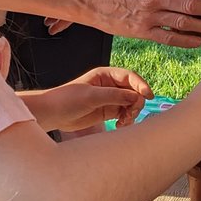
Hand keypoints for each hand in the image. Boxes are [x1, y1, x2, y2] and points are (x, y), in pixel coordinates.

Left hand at [23, 67, 152, 131]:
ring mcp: (110, 99)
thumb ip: (114, 95)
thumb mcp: (91, 96)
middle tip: (130, 114)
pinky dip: (126, 120)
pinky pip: (124, 114)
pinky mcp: (108, 112)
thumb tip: (135, 96)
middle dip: (136, 103)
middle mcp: (110, 86)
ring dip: (132, 113)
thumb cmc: (66, 99)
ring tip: (123, 122)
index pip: (130, 77)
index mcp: (105, 75)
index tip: (148, 96)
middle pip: (134, 91)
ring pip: (131, 104)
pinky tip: (120, 125)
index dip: (141, 85)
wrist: (52, 114)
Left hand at [41, 0, 91, 34]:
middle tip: (49, 27)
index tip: (52, 29)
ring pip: (75, 1)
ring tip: (50, 19)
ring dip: (63, 9)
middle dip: (62, 19)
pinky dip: (66, 0)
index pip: (74, 9)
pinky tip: (57, 4)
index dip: (62, 22)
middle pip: (76, 8)